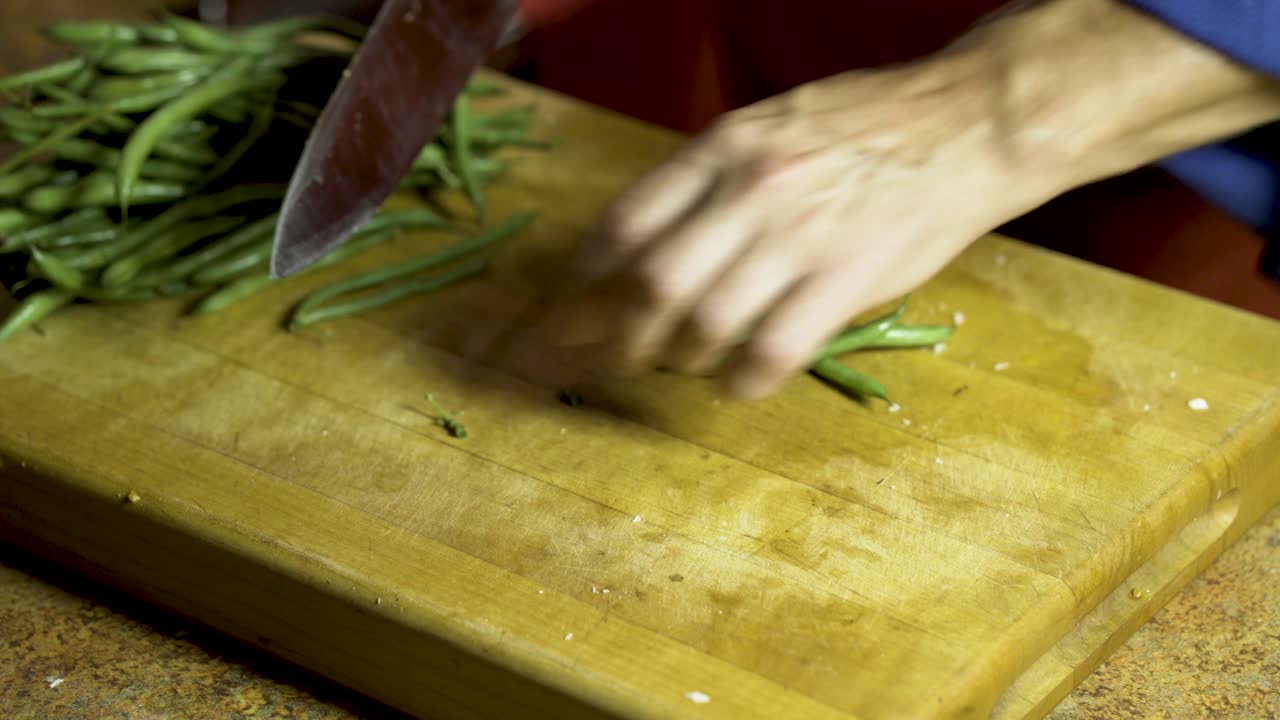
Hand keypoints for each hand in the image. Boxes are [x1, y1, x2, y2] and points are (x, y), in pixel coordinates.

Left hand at [534, 55, 1056, 399]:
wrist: (965, 125)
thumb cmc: (863, 126)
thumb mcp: (769, 125)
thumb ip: (708, 178)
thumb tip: (646, 242)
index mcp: (723, 146)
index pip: (626, 222)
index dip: (586, 279)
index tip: (570, 310)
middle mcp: (751, 189)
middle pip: (654, 283)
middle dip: (617, 334)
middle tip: (611, 357)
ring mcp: (800, 236)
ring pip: (705, 322)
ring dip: (680, 359)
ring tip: (681, 365)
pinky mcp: (847, 278)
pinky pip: (774, 350)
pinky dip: (742, 380)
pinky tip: (736, 385)